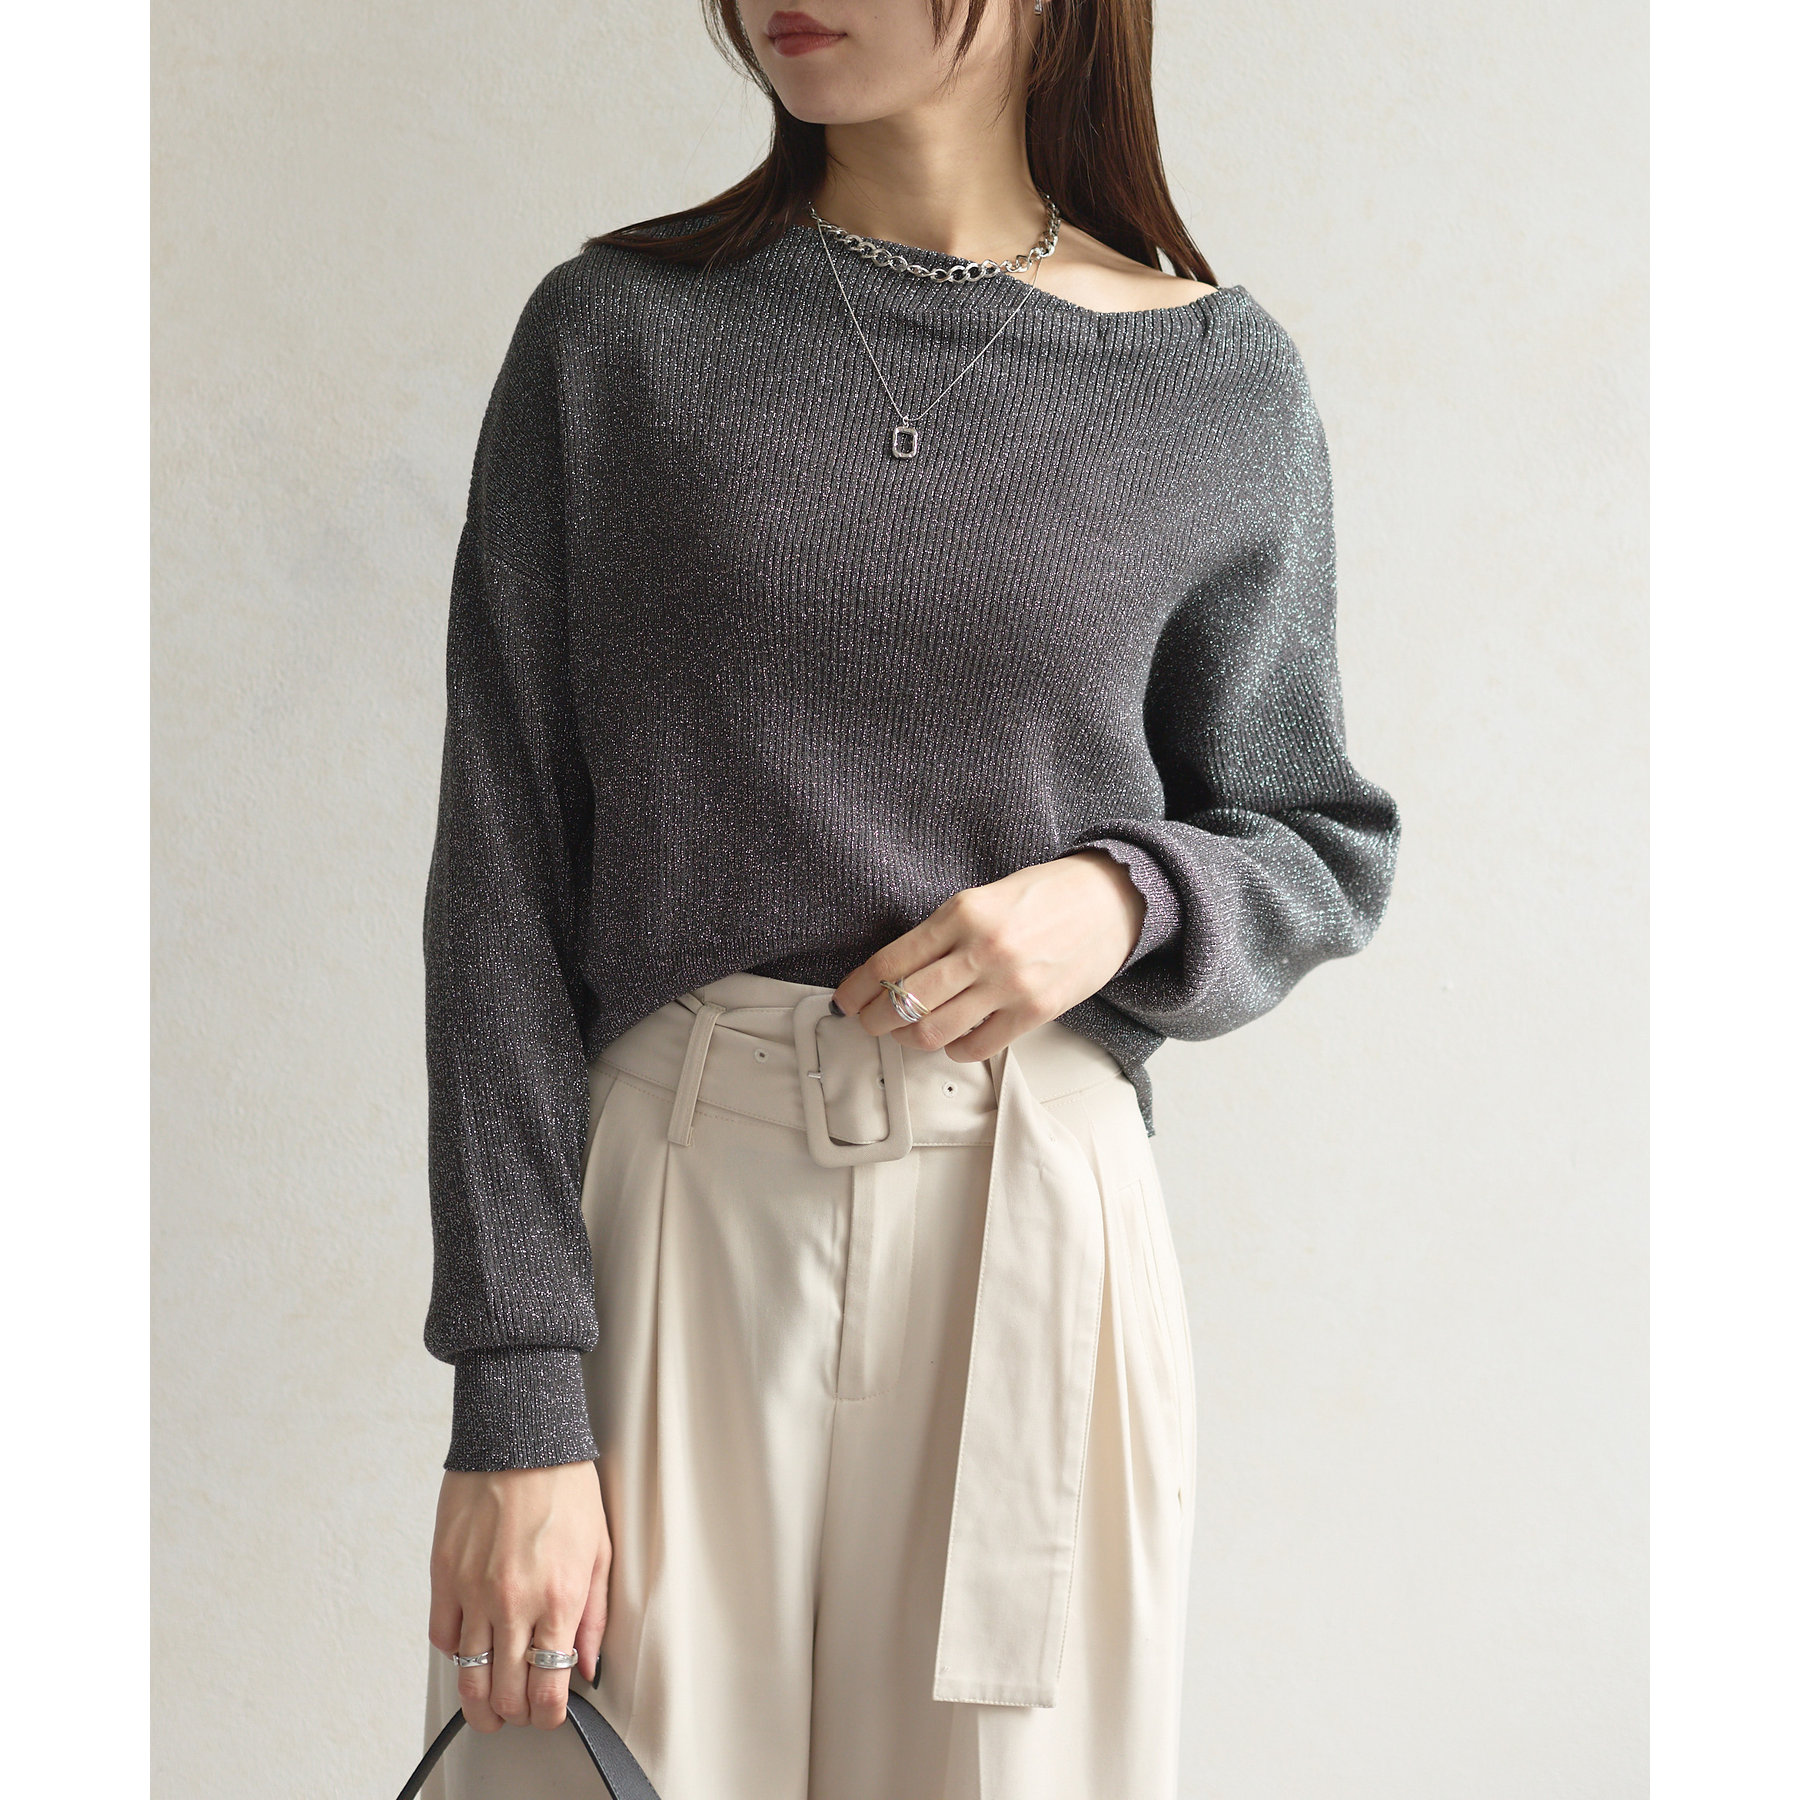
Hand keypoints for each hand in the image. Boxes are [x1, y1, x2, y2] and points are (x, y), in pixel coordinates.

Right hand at [428, 1461, 610, 1732]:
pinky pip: (443, 1637)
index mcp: (559, 1597)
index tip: (549, 1713)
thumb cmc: (564, 1486)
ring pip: (468, 1676)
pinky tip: (472, 1646)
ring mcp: (474, 1591)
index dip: (548, 1715)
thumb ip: (594, 1615)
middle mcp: (514, 1602)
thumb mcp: (599, 1550)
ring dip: (479, 1701)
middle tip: (520, 1711)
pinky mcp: (445, 1575)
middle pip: (504, 1693)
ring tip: (489, 1704)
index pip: (549, 1688)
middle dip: (514, 1715)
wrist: (520, 1438)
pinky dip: (456, 1652)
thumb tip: (587, 1665)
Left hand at [832, 849, 1146, 1060]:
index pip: (890, 961)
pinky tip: (953, 1038)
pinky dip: (954, 1049)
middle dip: (875, 1020)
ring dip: (910, 1039)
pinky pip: (976, 1046)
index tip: (846, 999)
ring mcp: (1009, 984)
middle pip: (904, 1002)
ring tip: (907, 1033)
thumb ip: (943, 932)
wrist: (1111, 901)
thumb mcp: (984, 897)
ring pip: (934, 1031)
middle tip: (869, 1022)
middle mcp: (982, 949)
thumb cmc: (1045, 896)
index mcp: (963, 912)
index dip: (859, 988)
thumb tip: (896, 973)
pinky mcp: (1035, 1012)